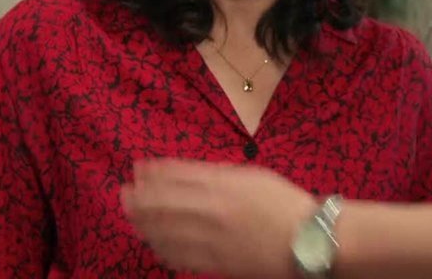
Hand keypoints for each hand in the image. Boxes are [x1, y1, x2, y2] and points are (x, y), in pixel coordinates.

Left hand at [122, 159, 317, 278]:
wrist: (307, 240)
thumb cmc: (282, 203)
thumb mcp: (251, 176)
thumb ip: (215, 173)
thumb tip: (180, 173)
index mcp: (222, 185)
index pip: (174, 177)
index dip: (151, 173)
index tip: (137, 169)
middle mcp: (210, 211)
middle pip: (161, 204)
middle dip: (137, 198)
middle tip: (124, 193)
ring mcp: (209, 240)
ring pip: (163, 232)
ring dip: (142, 222)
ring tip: (132, 215)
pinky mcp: (212, 264)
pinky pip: (176, 256)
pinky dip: (159, 246)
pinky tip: (153, 241)